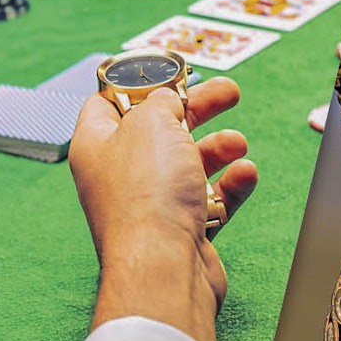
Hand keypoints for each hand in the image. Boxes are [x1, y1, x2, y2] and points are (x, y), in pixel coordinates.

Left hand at [69, 77, 257, 340]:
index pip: (107, 103)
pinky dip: (229, 186)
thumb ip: (162, 100)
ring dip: (218, 148)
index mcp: (96, 145)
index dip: (138, 83)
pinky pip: (208, 201)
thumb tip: (167, 99)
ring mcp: (149, 206)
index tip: (169, 72)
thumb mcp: (153, 121)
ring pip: (188, 166)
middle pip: (159, 130)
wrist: (163, 268)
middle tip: (230, 91)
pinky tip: (245, 175)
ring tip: (238, 143)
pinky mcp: (181, 233)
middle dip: (197, 109)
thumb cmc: (147, 192)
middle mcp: (118, 175)